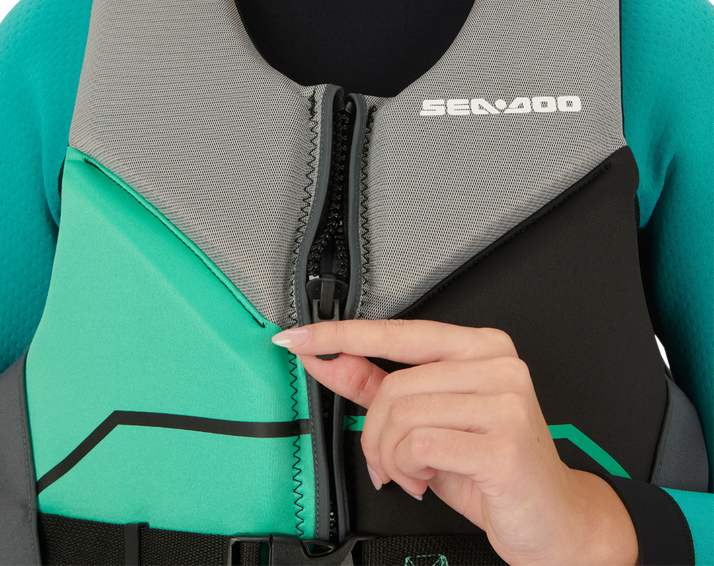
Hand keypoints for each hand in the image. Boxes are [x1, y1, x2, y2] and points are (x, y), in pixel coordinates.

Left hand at [272, 319, 638, 565]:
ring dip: (389, 456)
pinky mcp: (503, 443)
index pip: (397, 331)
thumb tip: (328, 358)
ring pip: (402, 415)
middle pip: (394, 385)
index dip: (340, 335)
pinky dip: (407, 469)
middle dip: (374, 433)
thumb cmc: (491, 464)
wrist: (552, 518)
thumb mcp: (427, 421)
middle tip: (386, 460)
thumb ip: (377, 386)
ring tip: (409, 471)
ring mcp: (505, 401)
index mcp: (480, 347)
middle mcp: (497, 364)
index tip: (297, 337)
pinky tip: (424, 480)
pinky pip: (419, 445)